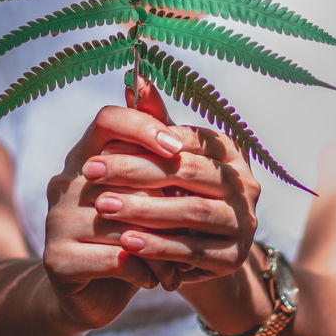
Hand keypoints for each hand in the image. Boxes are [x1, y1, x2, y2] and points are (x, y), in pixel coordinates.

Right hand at [42, 93, 186, 330]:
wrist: (91, 294)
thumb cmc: (128, 233)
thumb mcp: (143, 193)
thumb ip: (158, 156)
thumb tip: (180, 104)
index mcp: (84, 156)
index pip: (107, 119)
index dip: (143, 127)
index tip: (177, 148)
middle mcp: (64, 183)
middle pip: (122, 174)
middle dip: (165, 201)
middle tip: (197, 220)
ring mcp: (56, 221)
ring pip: (122, 222)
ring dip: (161, 245)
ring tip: (184, 261)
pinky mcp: (57, 259)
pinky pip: (115, 259)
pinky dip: (144, 270)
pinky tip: (158, 279)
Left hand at [81, 80, 261, 286]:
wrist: (200, 255)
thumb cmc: (177, 194)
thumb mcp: (167, 159)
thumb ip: (154, 121)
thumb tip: (134, 79)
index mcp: (230, 152)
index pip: (187, 139)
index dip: (145, 140)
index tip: (99, 148)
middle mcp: (245, 183)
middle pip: (186, 171)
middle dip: (134, 172)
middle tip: (91, 173)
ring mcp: (244, 221)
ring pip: (192, 210)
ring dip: (144, 209)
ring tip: (103, 207)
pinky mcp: (235, 257)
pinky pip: (193, 249)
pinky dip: (159, 246)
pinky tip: (127, 242)